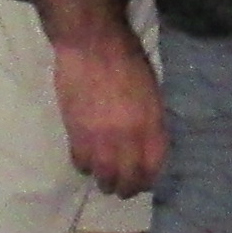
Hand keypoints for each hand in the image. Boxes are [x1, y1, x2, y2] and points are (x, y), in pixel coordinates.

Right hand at [51, 27, 166, 197]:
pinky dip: (84, 166)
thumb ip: (150, 120)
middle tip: (122, 188)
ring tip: (103, 179)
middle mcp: (129, 138)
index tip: (143, 181)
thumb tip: (145, 142)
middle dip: (126, 188)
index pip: (154, 166)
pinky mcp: (77, 134)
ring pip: (104, 177)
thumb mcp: (151, 92)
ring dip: (104, 181)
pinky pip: (81, 163)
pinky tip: (85, 161)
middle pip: (129, 179)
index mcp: (152, 125)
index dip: (148, 179)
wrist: (93, 45)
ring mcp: (102, 139)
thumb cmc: (127, 59)